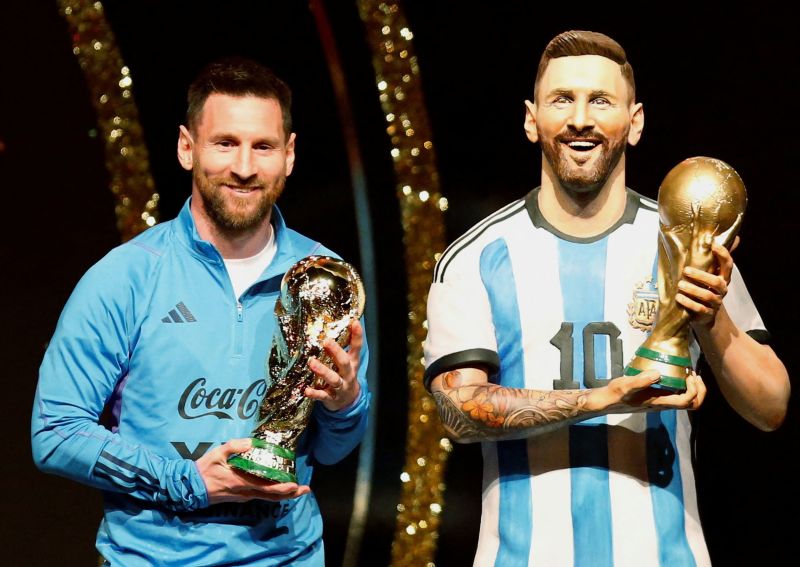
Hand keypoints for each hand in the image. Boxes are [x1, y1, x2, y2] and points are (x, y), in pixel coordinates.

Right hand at [196, 438, 310, 504]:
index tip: (297, 485)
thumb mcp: (217, 454)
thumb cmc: (204, 469)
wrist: (190, 488)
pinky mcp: (239, 497)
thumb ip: (234, 446)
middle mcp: (245, 492)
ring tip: (297, 489)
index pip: (268, 488)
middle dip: (290, 494)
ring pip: (267, 498)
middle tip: (305, 489)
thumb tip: (251, 443)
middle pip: (272, 496)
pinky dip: (272, 493)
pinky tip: (278, 485)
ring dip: (283, 494)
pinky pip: (260, 496)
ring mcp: (242, 497)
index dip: (284, 488)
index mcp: (241, 482)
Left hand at [304, 319, 362, 410]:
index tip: (354, 322)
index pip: (356, 347)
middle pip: (344, 362)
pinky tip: (306, 390)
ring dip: (323, 371)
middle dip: (336, 352)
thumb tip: (335, 327)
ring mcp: (340, 386)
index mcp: (352, 363)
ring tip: (312, 362)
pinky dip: (315, 393)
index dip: (357, 335)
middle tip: (326, 341)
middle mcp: (348, 374)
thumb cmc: (345, 375)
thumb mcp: (348, 362)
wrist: (348, 401)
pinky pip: (323, 395)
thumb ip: (343, 347)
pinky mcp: (331, 397)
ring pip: (333, 379)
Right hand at [588, 369, 705, 412]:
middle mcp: (664, 405)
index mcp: (659, 403)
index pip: (686, 401)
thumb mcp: (625, 385)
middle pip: (693, 405)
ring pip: (688, 401)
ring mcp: (662, 402)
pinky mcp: (658, 398)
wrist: (607, 402)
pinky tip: (677, 375)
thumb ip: (640, 380)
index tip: (688, 375)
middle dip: (700, 391)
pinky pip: (679, 396)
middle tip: (695, 375)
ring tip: (690, 374)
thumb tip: (657, 373)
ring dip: (695, 389)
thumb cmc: (616, 394)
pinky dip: (685, 387)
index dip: (693, 389)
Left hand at [676, 241, 734, 328]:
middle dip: (701, 276)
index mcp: (724, 277)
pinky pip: (699, 308)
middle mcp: (722, 289)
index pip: (728, 264)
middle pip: (716, 282)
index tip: (713, 244)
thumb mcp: (711, 273)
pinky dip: (689, 303)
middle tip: (685, 270)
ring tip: (679, 285)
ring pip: (707, 295)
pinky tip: (679, 298)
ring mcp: (716, 302)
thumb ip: (717, 258)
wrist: (705, 315)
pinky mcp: (707, 314)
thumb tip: (735, 237)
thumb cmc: (706, 288)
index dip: (723, 254)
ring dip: (693, 290)